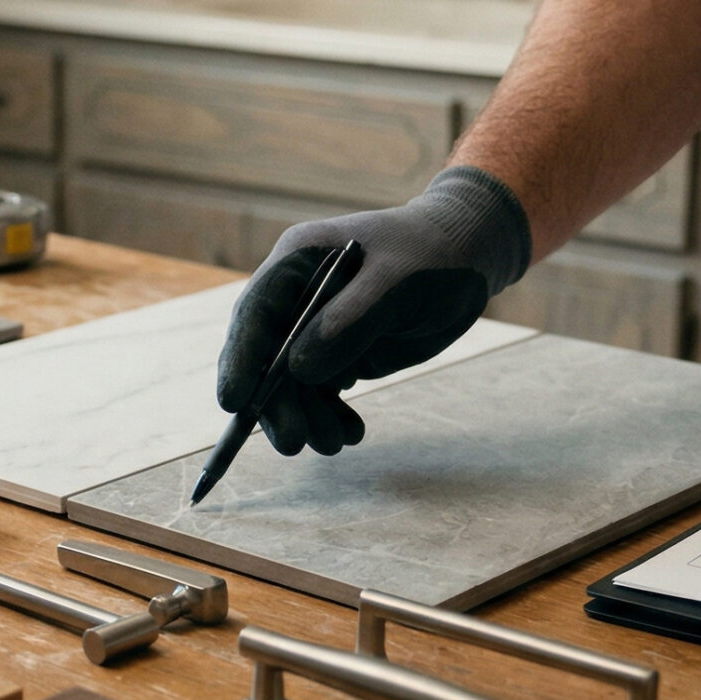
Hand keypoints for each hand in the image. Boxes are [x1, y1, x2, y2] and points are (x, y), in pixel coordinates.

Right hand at [219, 167, 532, 455]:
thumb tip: (298, 369)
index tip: (234, 402)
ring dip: (306, 417)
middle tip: (294, 443)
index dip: (240, 358)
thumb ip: (349, 321)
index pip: (255, 312)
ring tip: (336, 444)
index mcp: (297, 262)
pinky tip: (351, 433)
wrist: (466, 257)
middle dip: (275, 403)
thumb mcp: (396, 283)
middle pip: (265, 356)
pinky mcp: (336, 351)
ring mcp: (313, 326)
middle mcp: (295, 296)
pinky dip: (330, 416)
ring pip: (290, 383)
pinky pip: (319, 392)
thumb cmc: (431, 256)